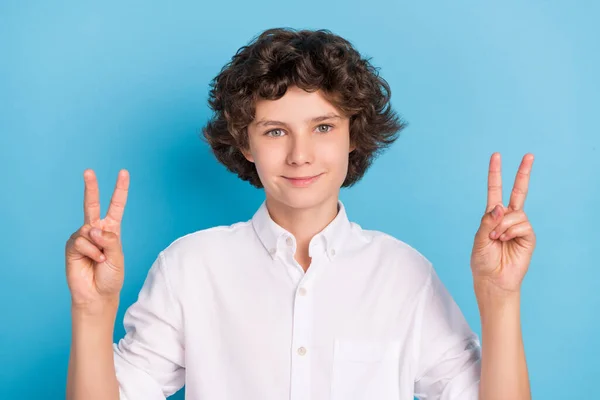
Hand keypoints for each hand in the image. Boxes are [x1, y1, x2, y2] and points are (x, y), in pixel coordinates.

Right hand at [65, 169, 129, 311]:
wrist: (97, 294)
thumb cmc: (111, 276)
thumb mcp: (118, 257)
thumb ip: (109, 240)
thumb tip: (93, 229)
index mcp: (112, 230)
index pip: (116, 206)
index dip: (120, 189)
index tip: (123, 172)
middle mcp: (96, 230)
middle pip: (92, 204)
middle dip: (91, 187)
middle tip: (88, 171)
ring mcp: (83, 237)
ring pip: (89, 230)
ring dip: (98, 246)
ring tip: (101, 260)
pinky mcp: (72, 246)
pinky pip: (82, 242)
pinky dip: (91, 252)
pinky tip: (94, 261)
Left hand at [470, 153, 535, 295]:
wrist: (493, 279)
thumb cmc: (482, 260)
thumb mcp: (478, 238)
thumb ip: (487, 221)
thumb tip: (500, 207)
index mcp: (492, 215)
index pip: (495, 190)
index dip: (495, 174)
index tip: (496, 156)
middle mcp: (507, 217)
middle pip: (517, 192)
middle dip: (522, 173)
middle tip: (529, 155)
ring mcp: (519, 226)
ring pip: (514, 213)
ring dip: (502, 225)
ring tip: (497, 238)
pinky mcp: (528, 236)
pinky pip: (522, 224)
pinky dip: (511, 231)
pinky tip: (506, 240)